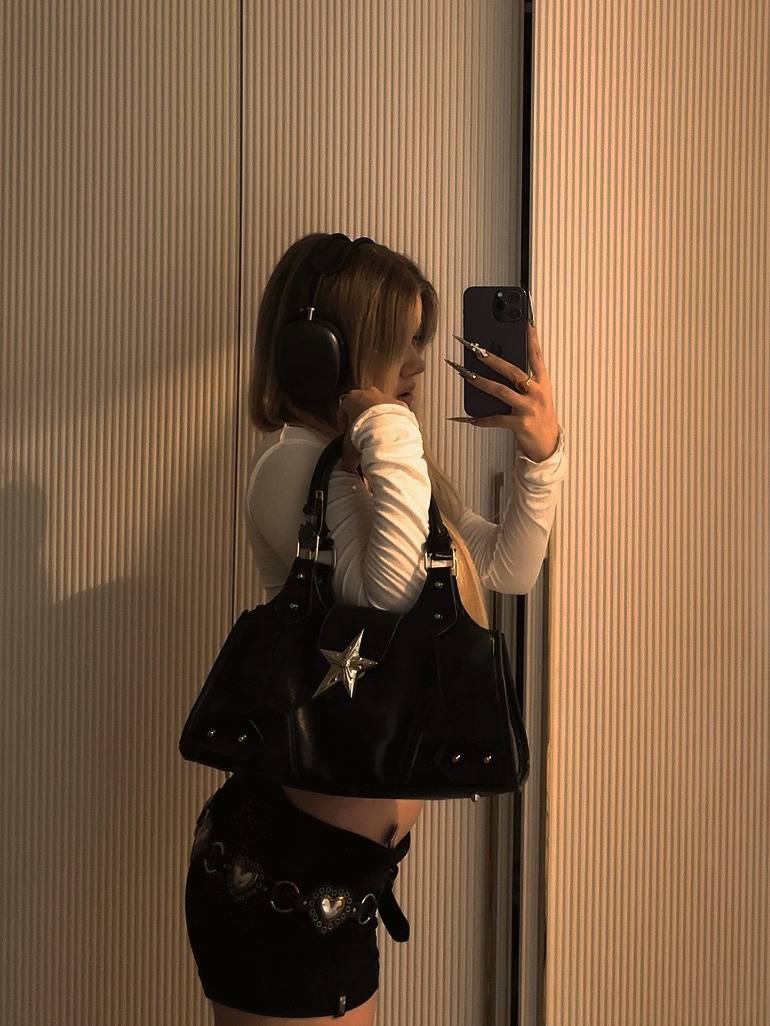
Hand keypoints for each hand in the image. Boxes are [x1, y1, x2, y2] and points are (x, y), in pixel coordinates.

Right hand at [336, 387, 408, 471]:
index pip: (342, 410)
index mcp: (352, 399)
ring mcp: (386, 397)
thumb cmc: (366, 433)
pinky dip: (391, 422)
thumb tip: (347, 467)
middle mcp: (369, 394)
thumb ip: (346, 455)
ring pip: (378, 409)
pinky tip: (390, 434)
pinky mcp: (400, 404)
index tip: (345, 434)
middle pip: (361, 408)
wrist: (389, 432)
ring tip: (377, 437)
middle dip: (360, 421)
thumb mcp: (349, 446)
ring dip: (376, 421)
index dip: (343, 425)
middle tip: (361, 436)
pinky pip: (393, 413)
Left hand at [462, 322, 560, 461]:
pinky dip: (481, 419)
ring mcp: (529, 408)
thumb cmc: (539, 417)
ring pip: (501, 391)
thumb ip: (525, 381)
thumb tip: (501, 366)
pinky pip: (496, 419)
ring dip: (481, 382)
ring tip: (466, 375)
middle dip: (493, 359)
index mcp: (542, 383)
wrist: (548, 445)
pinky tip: (468, 418)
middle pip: (513, 371)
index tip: (527, 322)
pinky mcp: (520, 424)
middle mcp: (537, 393)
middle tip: (477, 349)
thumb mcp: (538, 395)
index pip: (537, 357)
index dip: (532, 340)